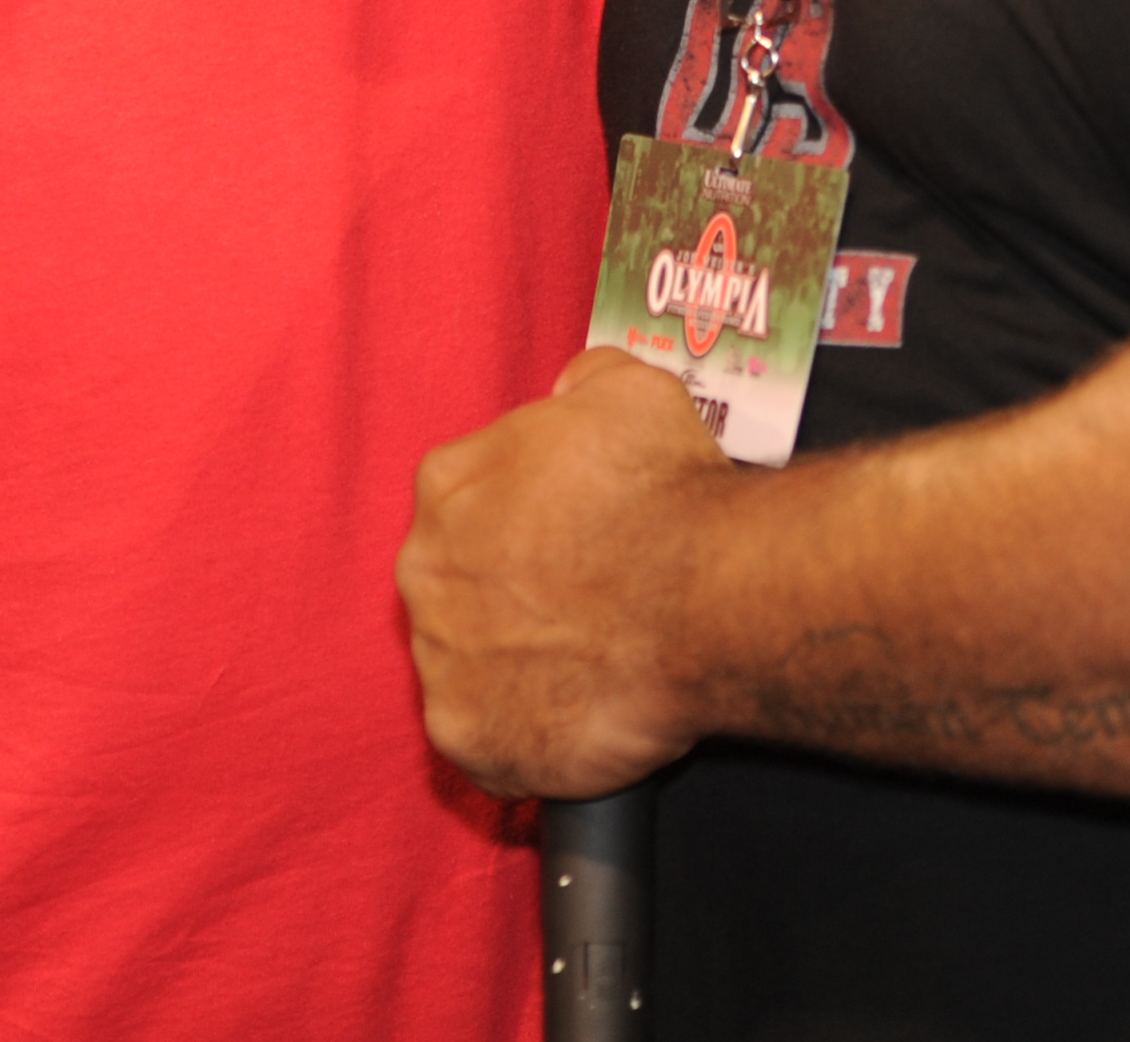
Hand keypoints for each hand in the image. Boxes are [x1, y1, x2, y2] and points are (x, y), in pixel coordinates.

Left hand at [399, 349, 728, 799]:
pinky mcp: (466, 734)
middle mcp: (424, 567)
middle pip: (455, 583)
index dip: (523, 523)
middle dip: (509, 596)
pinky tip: (574, 720)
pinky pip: (484, 743)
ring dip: (512, 668)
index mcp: (447, 483)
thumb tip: (572, 390)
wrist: (706, 602)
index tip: (569, 542)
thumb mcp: (629, 391)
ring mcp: (440, 657)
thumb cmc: (669, 498)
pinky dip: (523, 740)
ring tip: (585, 668)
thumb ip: (582, 386)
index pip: (466, 501)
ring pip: (466, 664)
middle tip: (582, 608)